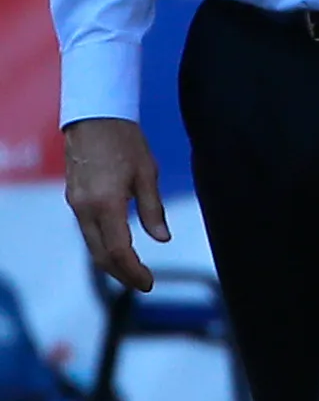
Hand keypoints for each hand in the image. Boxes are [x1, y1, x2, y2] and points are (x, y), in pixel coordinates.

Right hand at [63, 118, 166, 294]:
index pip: (118, 250)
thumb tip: (162, 238)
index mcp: (106, 203)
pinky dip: (102, 246)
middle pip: (99, 254)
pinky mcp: (73, 198)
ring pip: (90, 245)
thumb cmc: (124, 141)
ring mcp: (76, 204)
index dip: (133, 271)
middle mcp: (85, 208)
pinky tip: (117, 249)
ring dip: (110, 263)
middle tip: (142, 283)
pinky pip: (86, 230)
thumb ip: (153, 209)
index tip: (148, 282)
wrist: (93, 117)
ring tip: (133, 272)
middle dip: (121, 274)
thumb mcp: (147, 173)